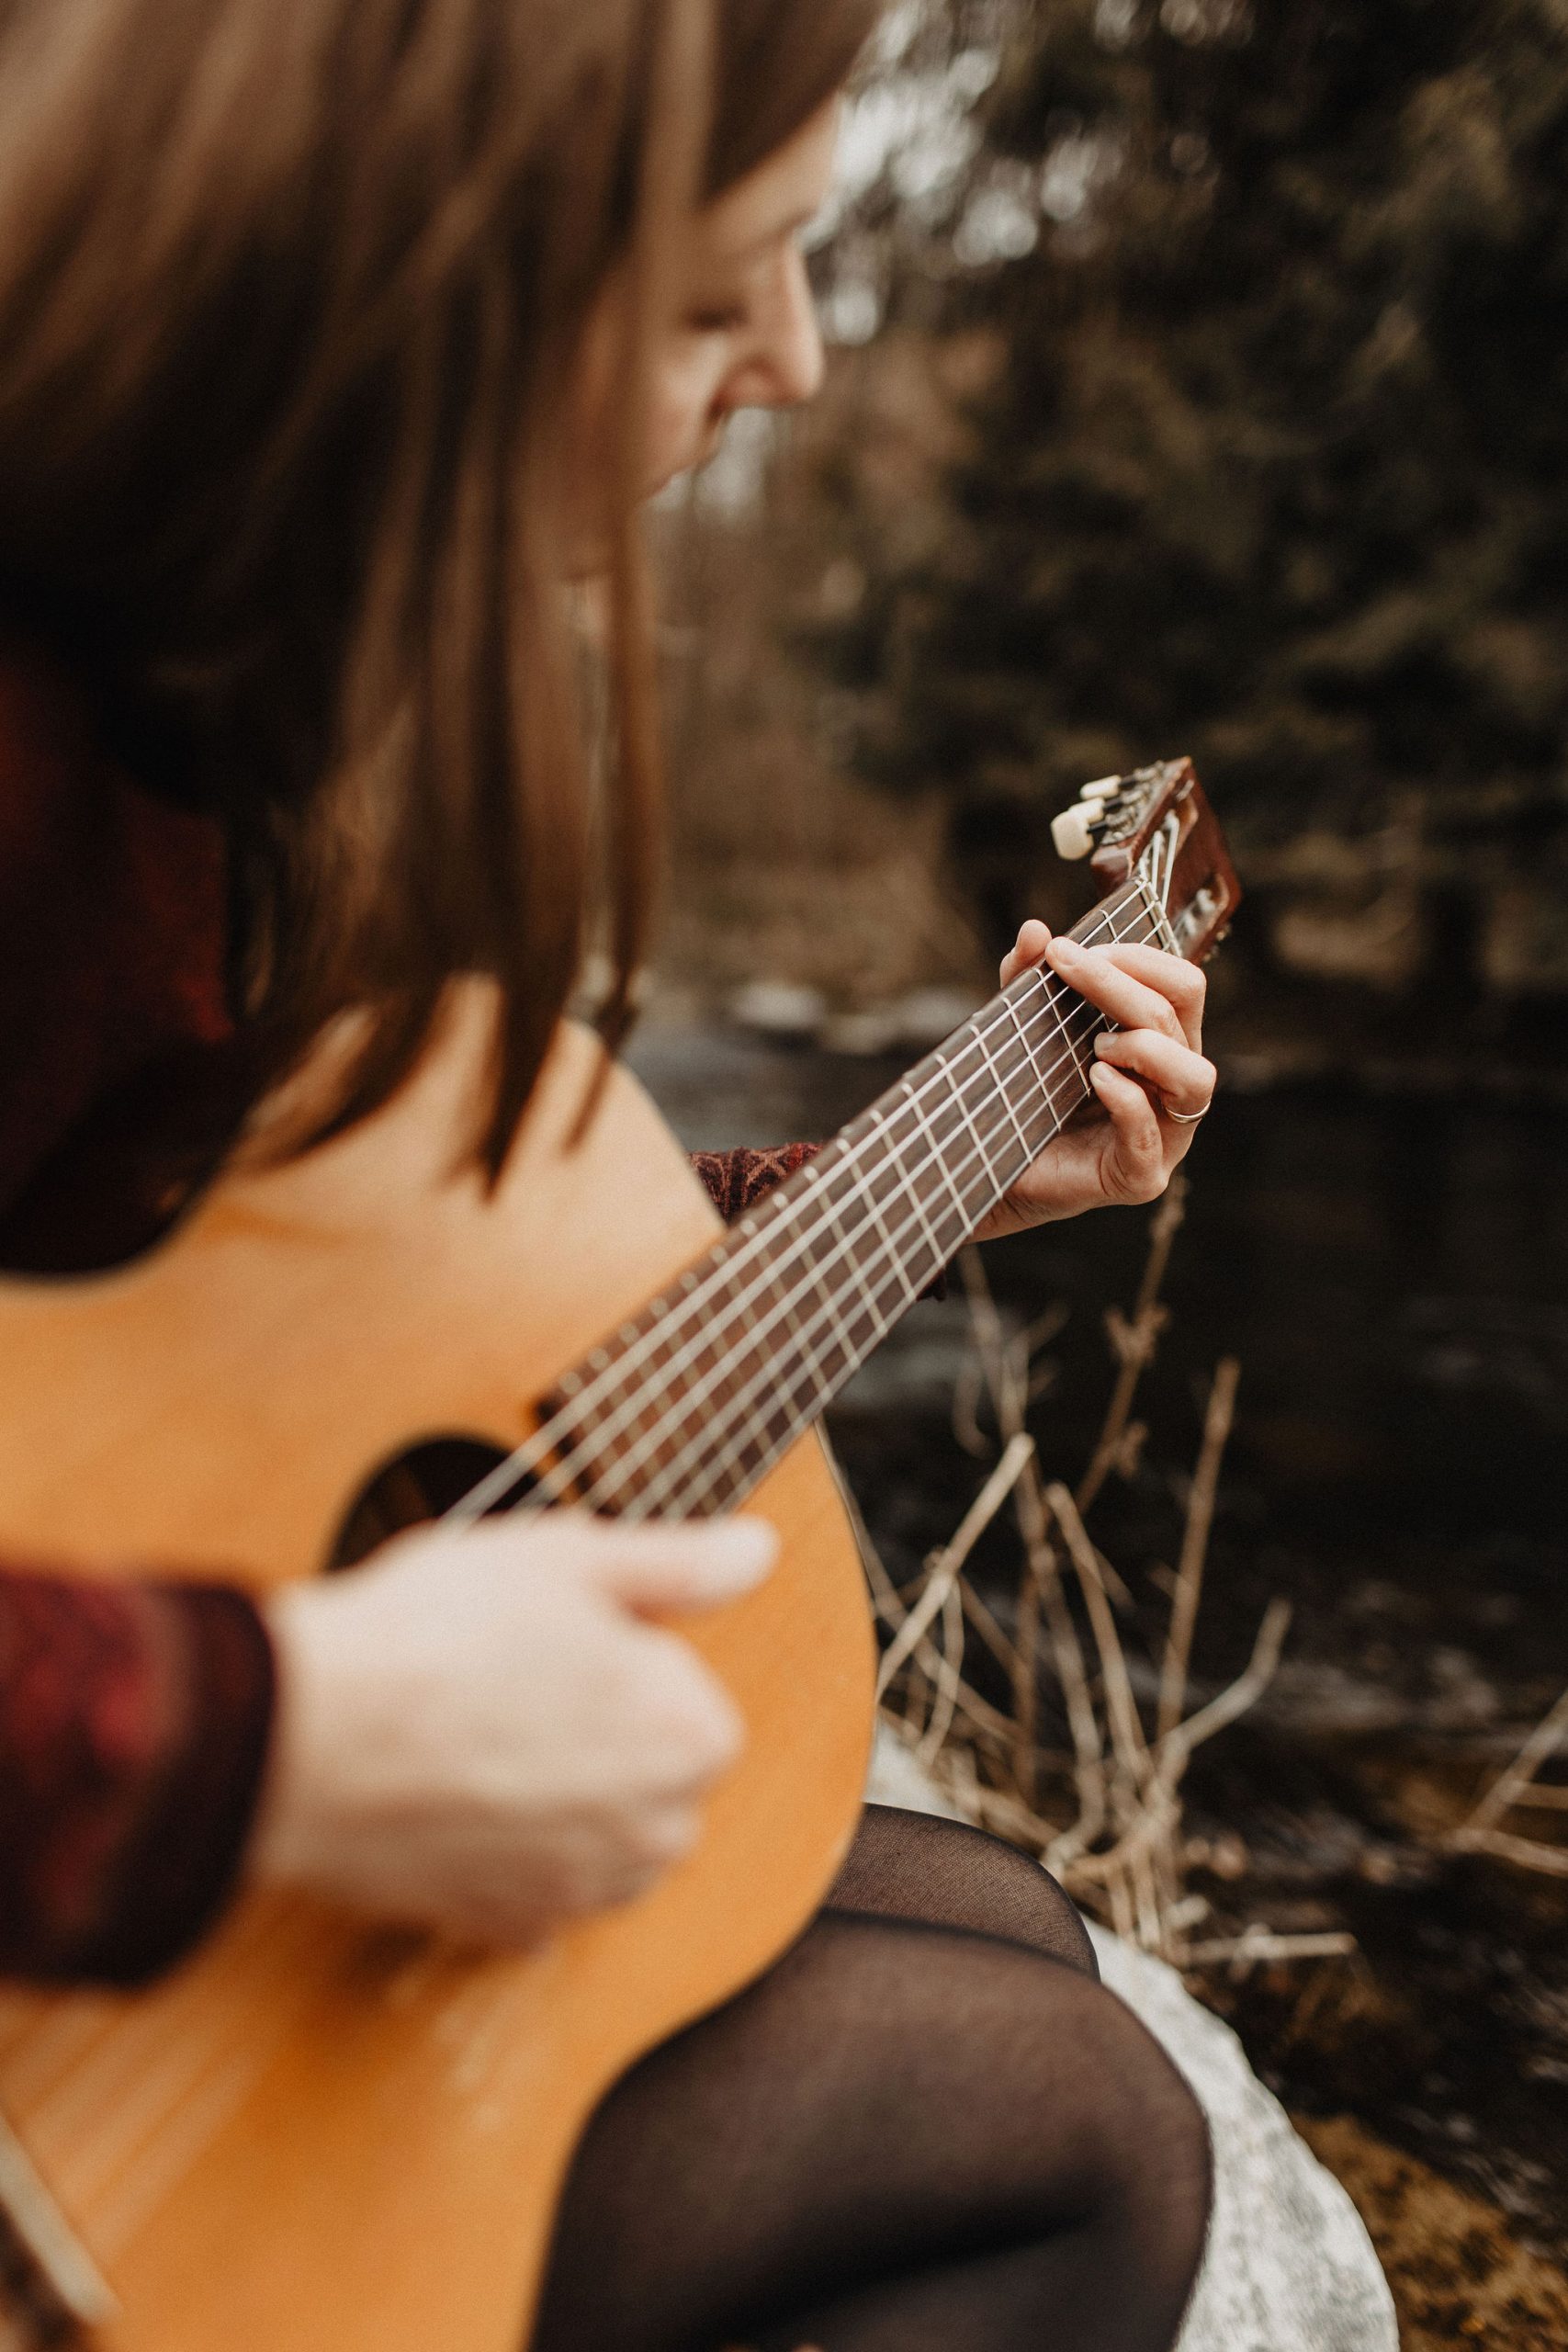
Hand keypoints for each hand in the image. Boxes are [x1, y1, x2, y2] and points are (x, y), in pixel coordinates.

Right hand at [253, 1511, 774, 1945]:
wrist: (308, 1735)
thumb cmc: (438, 1633)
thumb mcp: (572, 1558)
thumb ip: (681, 1563)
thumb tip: (758, 1551)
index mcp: (692, 1740)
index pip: (690, 1693)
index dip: (619, 1653)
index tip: (550, 1632)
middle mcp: (655, 1835)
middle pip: (652, 1770)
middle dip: (599, 1729)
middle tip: (505, 1674)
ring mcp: (578, 1892)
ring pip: (600, 1835)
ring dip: (560, 1795)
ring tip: (475, 1731)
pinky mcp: (501, 1925)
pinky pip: (529, 1892)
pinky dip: (504, 1855)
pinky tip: (457, 1802)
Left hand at [970, 918, 1214, 1241]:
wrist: (992, 1170)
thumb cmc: (1023, 1096)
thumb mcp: (1023, 1027)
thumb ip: (1026, 980)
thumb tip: (1035, 930)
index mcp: (1162, 1046)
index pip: (1183, 986)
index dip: (1137, 958)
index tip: (1073, 950)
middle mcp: (1174, 1087)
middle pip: (1180, 1018)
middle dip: (1121, 984)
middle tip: (1068, 968)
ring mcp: (1165, 1136)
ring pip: (1196, 1078)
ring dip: (1147, 1047)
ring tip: (1095, 1045)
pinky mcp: (1140, 1177)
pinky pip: (1151, 1135)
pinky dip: (1128, 1100)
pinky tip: (1096, 1078)